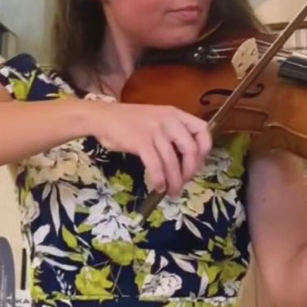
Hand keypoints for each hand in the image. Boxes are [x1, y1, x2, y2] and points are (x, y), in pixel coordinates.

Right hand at [85, 101, 212, 197]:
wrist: (102, 117)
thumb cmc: (128, 122)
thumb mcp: (156, 119)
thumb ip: (172, 133)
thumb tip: (185, 161)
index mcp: (175, 114)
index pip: (202, 129)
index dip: (204, 150)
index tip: (197, 164)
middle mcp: (168, 120)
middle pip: (191, 149)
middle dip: (190, 171)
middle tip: (184, 182)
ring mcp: (155, 130)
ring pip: (173, 162)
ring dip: (175, 181)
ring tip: (172, 192)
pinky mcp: (141, 142)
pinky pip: (157, 166)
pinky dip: (160, 180)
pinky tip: (158, 187)